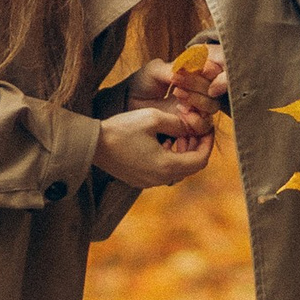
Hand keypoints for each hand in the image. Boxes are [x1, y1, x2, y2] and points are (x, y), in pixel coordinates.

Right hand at [95, 106, 213, 189]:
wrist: (91, 144)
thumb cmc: (122, 128)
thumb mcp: (154, 118)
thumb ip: (178, 123)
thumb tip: (194, 126)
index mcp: (167, 166)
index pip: (201, 160)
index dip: (208, 143)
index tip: (207, 128)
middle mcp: (160, 178)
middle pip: (190, 167)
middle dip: (196, 146)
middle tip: (195, 128)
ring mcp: (148, 182)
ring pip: (177, 169)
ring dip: (182, 152)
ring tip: (178, 133)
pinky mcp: (139, 179)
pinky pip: (163, 171)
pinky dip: (169, 158)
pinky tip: (162, 142)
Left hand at [130, 47, 224, 129]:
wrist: (131, 102)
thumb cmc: (143, 82)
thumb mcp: (154, 71)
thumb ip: (172, 69)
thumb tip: (189, 69)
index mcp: (195, 73)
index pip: (214, 71)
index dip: (212, 70)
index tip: (200, 68)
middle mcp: (200, 91)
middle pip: (215, 89)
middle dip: (199, 86)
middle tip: (178, 84)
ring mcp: (197, 109)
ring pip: (213, 107)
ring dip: (199, 101)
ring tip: (178, 96)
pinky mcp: (191, 125)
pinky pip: (204, 125)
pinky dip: (196, 119)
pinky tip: (180, 111)